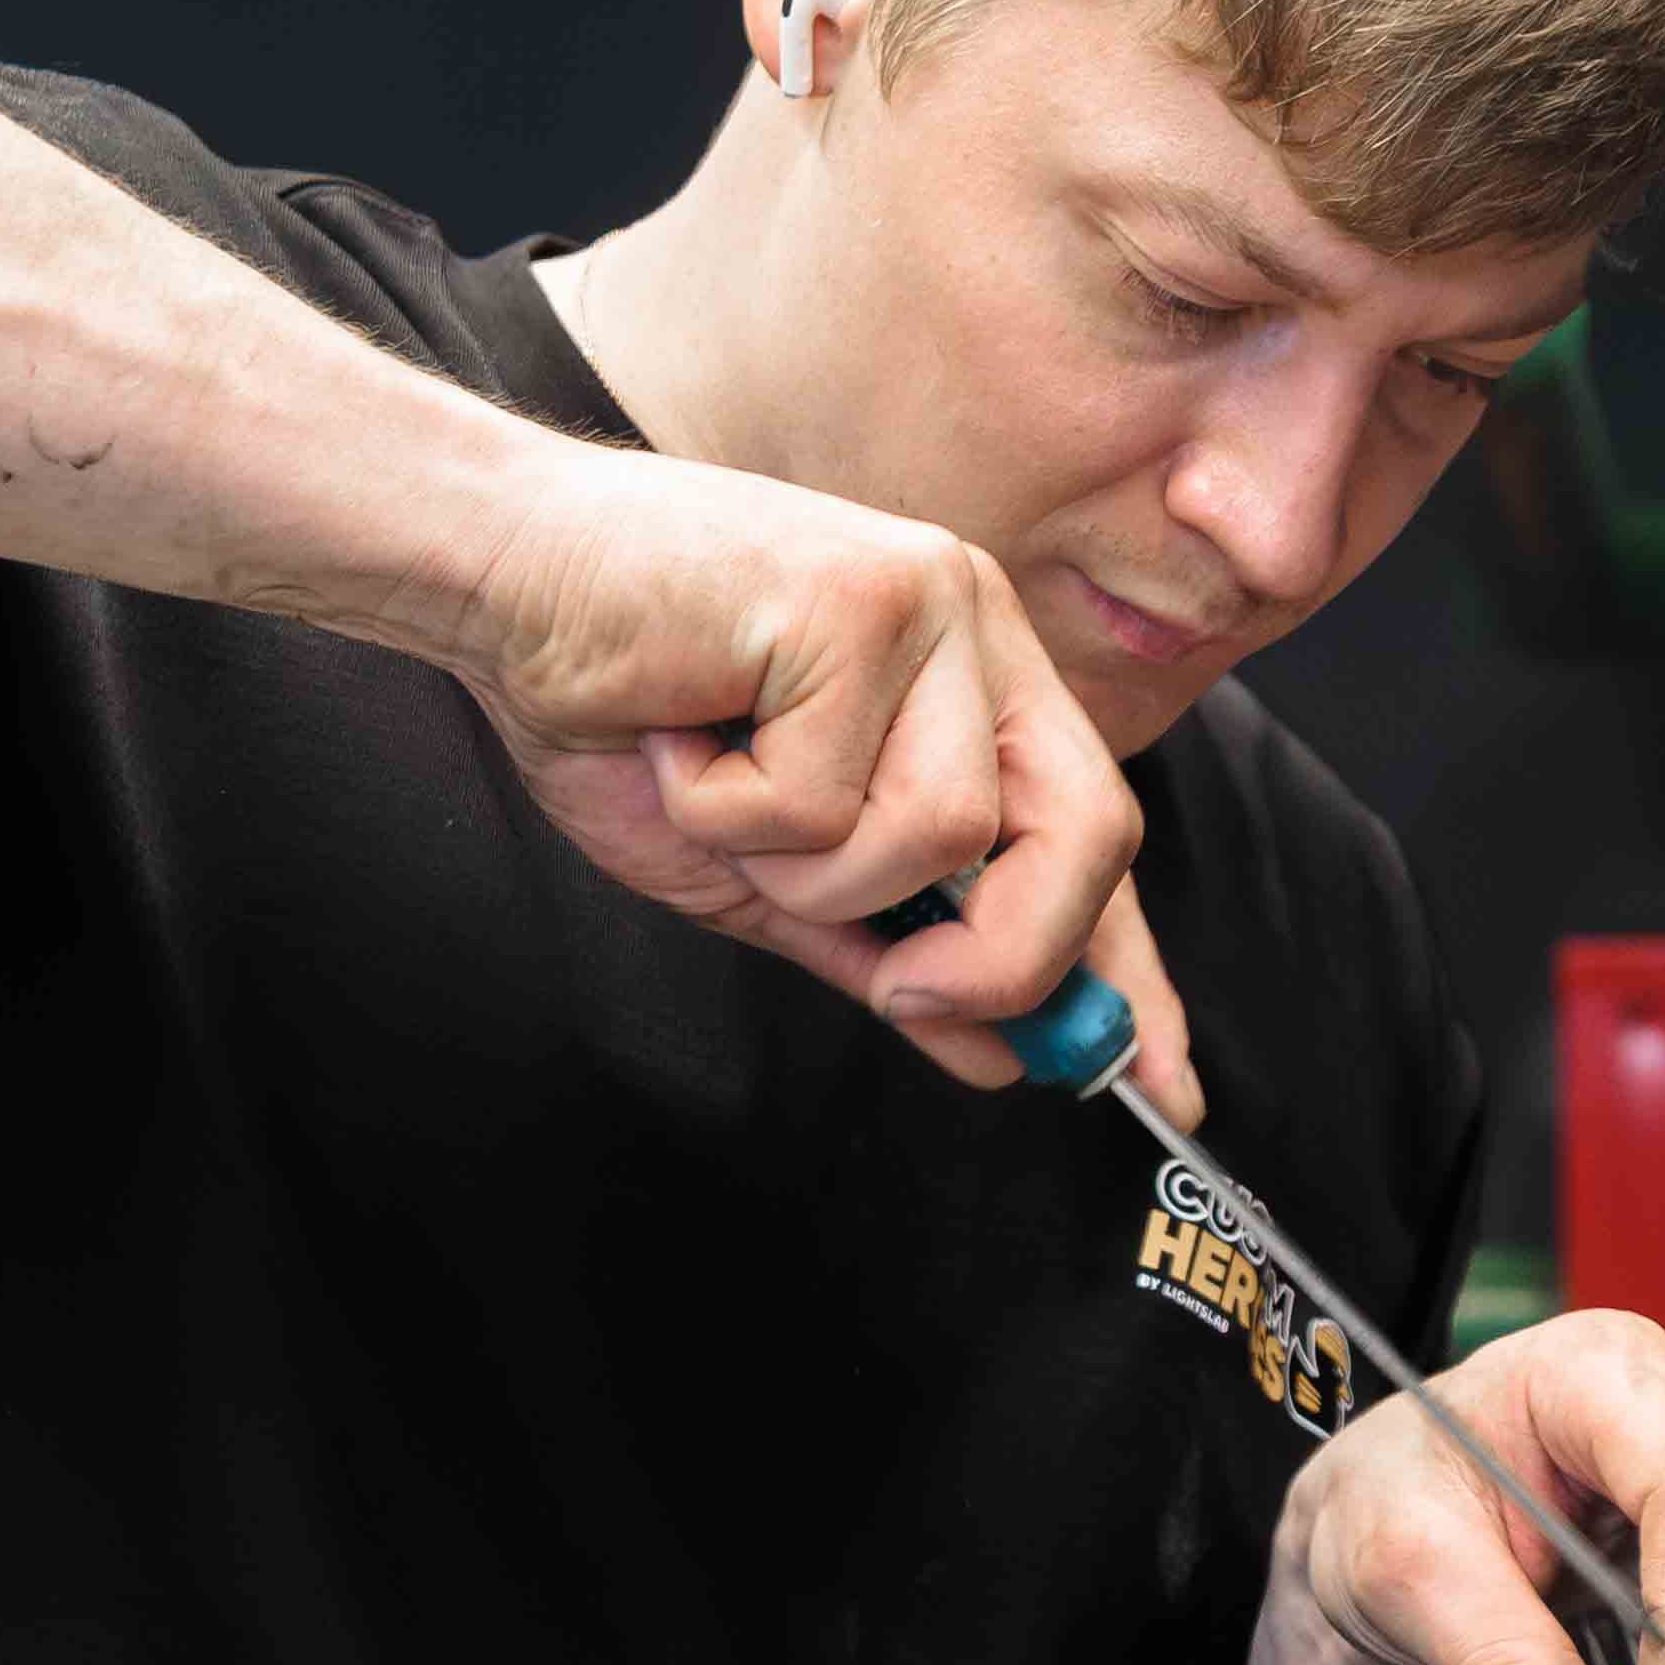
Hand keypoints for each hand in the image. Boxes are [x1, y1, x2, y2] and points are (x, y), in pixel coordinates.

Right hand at [448, 444, 1201, 1120]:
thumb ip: (887, 948)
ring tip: (717, 790)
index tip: (1164, 1081)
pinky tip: (677, 740)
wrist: (500, 583)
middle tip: (900, 988)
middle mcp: (977, 631)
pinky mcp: (856, 597)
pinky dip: (725, 808)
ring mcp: (928, 604)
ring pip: (941, 834)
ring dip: (803, 865)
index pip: (1094, 839)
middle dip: (1001, 955)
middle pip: (1086, 834)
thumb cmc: (626, 711)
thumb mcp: (769, 870)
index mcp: (977, 685)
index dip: (1126, 972)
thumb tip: (1002, 1054)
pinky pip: (823, 800)